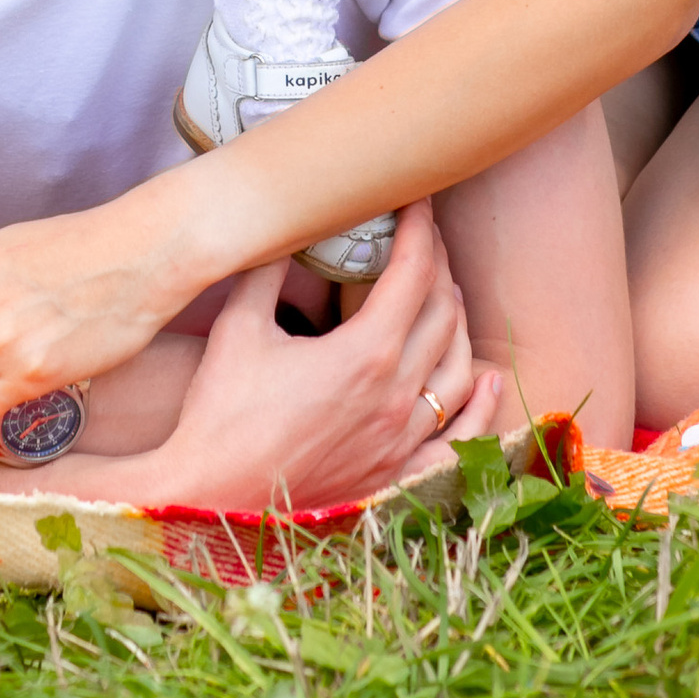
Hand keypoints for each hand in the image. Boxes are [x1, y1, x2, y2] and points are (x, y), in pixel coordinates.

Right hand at [149, 208, 502, 512]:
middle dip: (438, 265)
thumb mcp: (240, 326)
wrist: (210, 497)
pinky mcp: (395, 477)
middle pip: (442, 314)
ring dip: (458, 321)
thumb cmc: (221, 413)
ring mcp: (401, 442)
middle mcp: (396, 397)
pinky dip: (480, 408)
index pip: (413, 274)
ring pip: (457, 369)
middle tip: (423, 235)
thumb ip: (270, 267)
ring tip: (446, 290)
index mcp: (365, 355)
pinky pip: (458, 442)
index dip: (419, 229)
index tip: (414, 200)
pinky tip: (487, 381)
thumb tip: (288, 221)